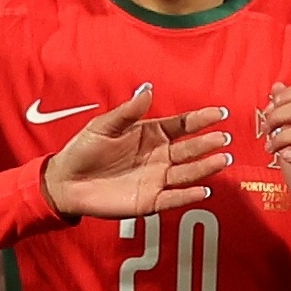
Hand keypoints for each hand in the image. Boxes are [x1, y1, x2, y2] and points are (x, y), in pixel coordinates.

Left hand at [41, 86, 231, 219]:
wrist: (66, 181)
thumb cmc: (84, 150)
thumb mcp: (104, 126)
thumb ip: (128, 111)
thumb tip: (148, 89)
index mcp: (151, 134)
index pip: (181, 126)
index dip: (200, 119)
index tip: (219, 113)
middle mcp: (159, 156)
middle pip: (189, 149)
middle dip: (207, 143)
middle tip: (224, 138)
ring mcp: (156, 179)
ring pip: (186, 173)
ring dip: (205, 167)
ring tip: (222, 160)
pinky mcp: (149, 201)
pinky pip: (172, 198)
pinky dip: (187, 195)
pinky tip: (203, 190)